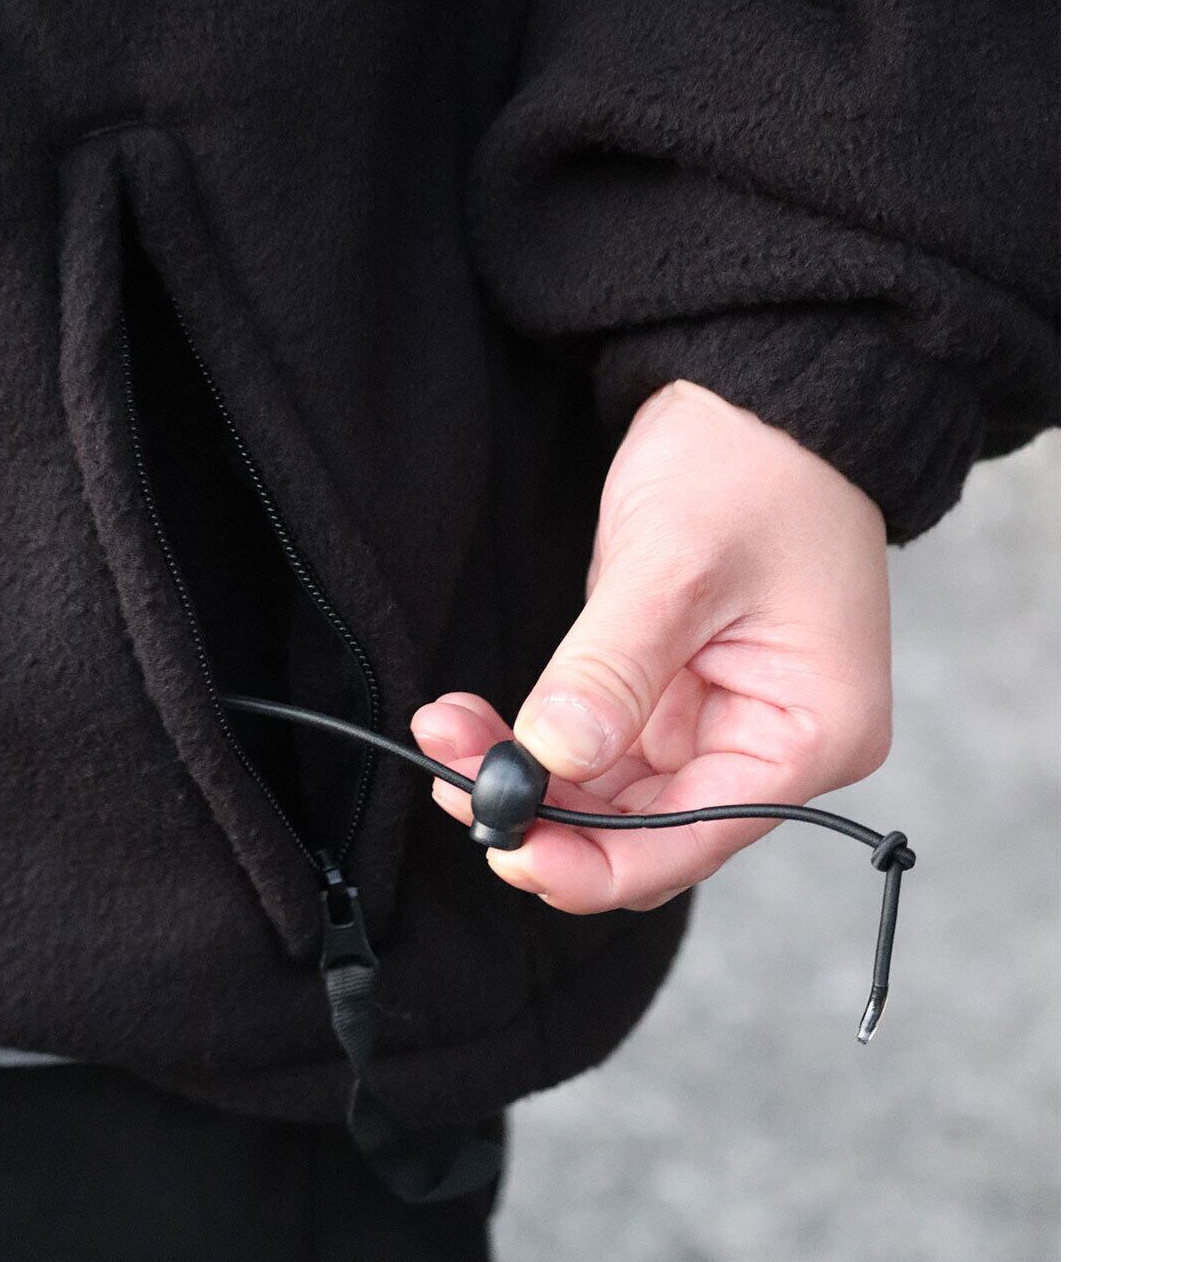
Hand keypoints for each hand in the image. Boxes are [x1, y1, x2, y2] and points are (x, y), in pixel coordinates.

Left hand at [411, 380, 891, 912]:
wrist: (753, 399)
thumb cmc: (752, 463)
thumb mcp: (677, 564)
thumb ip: (612, 671)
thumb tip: (551, 760)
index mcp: (812, 732)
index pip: (695, 839)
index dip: (597, 863)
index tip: (508, 847)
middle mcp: (774, 744)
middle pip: (648, 830)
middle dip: (547, 814)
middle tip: (456, 778)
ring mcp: (724, 722)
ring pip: (612, 797)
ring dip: (530, 778)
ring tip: (450, 735)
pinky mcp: (677, 695)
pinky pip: (601, 749)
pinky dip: (541, 743)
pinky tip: (479, 722)